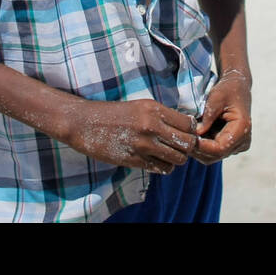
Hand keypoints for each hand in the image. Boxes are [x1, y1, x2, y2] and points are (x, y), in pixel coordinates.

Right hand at [63, 99, 199, 174]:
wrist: (84, 122)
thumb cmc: (113, 113)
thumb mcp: (139, 106)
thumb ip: (161, 115)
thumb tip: (185, 127)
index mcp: (154, 109)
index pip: (189, 124)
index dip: (190, 131)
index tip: (184, 133)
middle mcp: (151, 126)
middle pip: (188, 143)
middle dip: (187, 147)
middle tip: (178, 147)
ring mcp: (143, 144)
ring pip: (178, 159)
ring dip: (175, 159)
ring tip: (166, 154)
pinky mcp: (134, 159)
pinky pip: (161, 168)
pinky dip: (162, 166)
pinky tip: (154, 160)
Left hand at [191, 69, 251, 163]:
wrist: (237, 87)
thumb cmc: (227, 90)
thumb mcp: (216, 98)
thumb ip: (208, 117)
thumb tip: (195, 134)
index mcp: (242, 129)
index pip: (220, 148)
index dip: (202, 146)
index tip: (186, 138)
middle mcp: (243, 141)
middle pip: (216, 155)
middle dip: (197, 149)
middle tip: (181, 138)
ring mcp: (237, 145)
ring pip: (213, 156)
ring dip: (198, 148)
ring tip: (186, 135)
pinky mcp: (231, 144)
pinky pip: (214, 151)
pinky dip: (202, 146)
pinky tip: (193, 135)